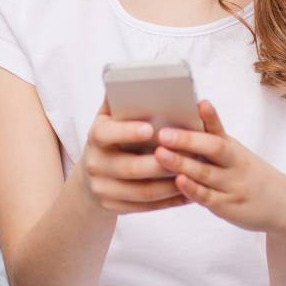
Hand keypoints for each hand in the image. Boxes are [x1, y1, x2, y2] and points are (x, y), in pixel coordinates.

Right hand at [75, 100, 188, 215]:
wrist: (92, 173)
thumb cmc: (112, 136)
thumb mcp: (110, 117)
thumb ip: (120, 100)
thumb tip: (132, 78)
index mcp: (95, 136)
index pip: (107, 134)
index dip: (128, 132)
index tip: (151, 128)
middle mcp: (94, 164)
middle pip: (129, 168)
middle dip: (160, 163)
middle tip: (187, 154)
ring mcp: (102, 189)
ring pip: (141, 192)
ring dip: (170, 185)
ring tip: (194, 174)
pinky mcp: (113, 207)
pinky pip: (144, 207)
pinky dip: (168, 201)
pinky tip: (187, 193)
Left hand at [154, 101, 285, 236]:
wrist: (283, 206)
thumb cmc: (250, 175)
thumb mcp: (237, 155)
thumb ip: (213, 142)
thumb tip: (183, 122)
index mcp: (233, 149)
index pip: (220, 130)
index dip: (210, 117)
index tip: (200, 103)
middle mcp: (235, 165)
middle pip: (213, 148)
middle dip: (187, 140)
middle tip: (164, 133)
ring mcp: (232, 186)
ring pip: (206, 173)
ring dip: (182, 163)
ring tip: (160, 153)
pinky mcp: (228, 207)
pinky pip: (208, 198)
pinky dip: (193, 190)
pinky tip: (178, 182)